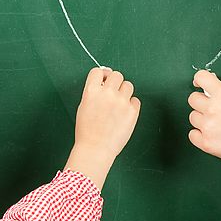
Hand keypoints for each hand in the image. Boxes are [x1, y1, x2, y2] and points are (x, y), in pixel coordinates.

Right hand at [65, 67, 139, 189]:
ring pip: (128, 85)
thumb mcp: (84, 106)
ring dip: (124, 92)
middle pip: (117, 75)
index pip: (98, 71)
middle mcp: (107, 93)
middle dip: (115, 82)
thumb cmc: (87, 130)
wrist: (96, 148)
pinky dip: (131, 105)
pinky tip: (124, 114)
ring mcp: (121, 102)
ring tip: (118, 105)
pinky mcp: (133, 111)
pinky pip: (136, 100)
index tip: (104, 81)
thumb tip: (105, 80)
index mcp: (91, 91)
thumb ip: (94, 92)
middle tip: (113, 94)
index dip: (102, 75)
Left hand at [187, 70, 220, 179]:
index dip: (199, 80)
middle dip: (201, 102)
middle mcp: (212, 109)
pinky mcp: (206, 143)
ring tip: (216, 124)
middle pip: (192, 99)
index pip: (201, 77)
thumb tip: (212, 91)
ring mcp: (207, 127)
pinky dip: (199, 135)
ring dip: (201, 119)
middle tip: (212, 108)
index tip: (199, 84)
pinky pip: (192, 135)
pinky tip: (211, 134)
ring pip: (192, 117)